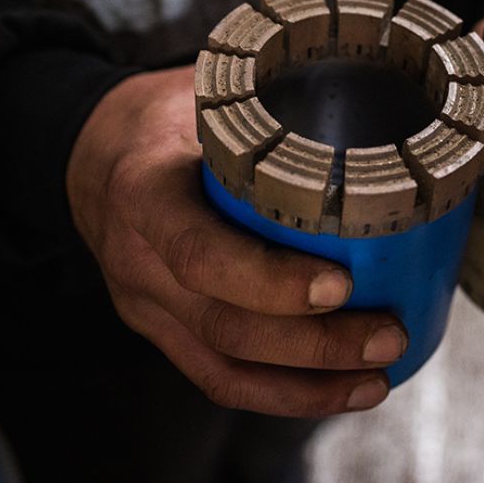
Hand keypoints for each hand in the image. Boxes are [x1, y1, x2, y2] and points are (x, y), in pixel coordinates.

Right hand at [66, 66, 404, 416]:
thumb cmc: (167, 114)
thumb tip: (373, 89)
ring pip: (223, 366)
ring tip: (378, 375)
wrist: (94, 151)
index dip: (269, 280)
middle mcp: (137, 258)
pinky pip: (219, 378)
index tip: (341, 282)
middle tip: (389, 332)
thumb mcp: (206, 89)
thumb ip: (269, 98)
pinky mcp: (162, 330)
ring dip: (308, 383)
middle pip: (223, 324)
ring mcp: (145, 304)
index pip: (198, 252)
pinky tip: (341, 390)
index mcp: (143, 189)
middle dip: (315, 342)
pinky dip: (284, 394)